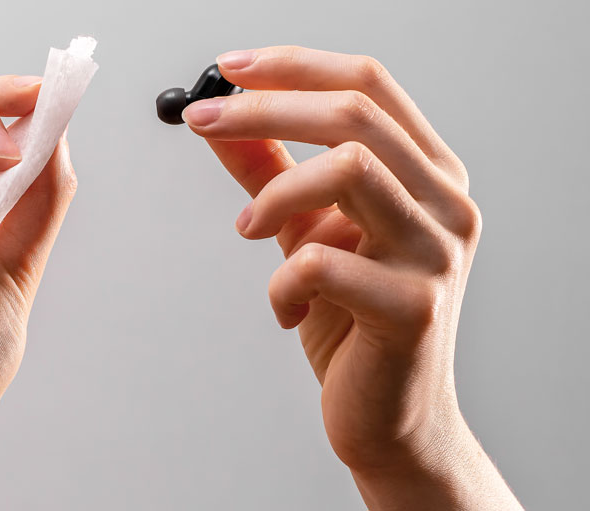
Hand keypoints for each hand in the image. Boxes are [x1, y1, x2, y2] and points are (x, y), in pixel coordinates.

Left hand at [184, 47, 521, 508]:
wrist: (391, 418)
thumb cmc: (352, 322)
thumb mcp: (307, 232)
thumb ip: (270, 174)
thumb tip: (218, 121)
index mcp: (429, 172)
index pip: (367, 83)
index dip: (294, 65)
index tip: (227, 67)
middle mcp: (447, 202)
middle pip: (354, 114)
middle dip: (263, 109)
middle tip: (201, 120)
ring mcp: (438, 253)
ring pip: (350, 169)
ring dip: (275, 193)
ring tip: (247, 229)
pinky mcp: (414, 308)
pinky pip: (325, 264)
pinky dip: (282, 283)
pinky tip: (286, 309)